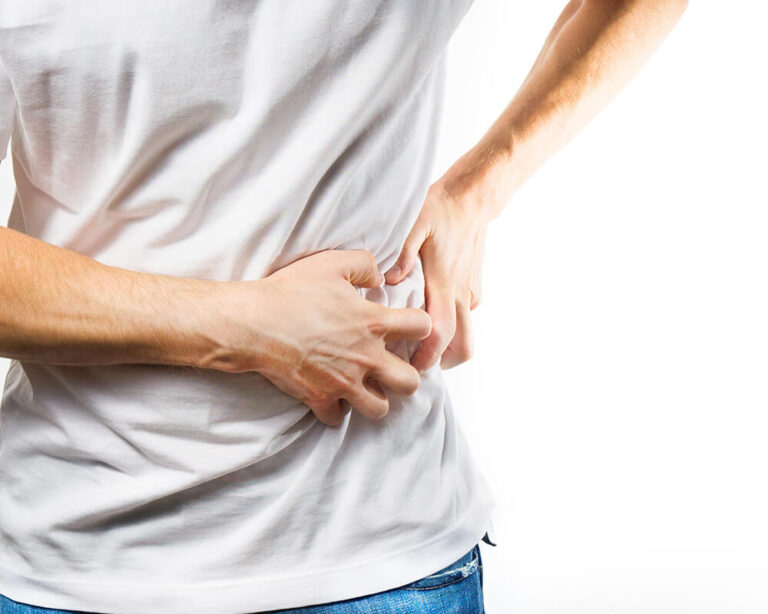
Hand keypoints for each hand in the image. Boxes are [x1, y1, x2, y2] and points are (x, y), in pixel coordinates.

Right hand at [205, 249, 431, 425]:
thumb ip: (364, 264)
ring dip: (374, 398)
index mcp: (373, 323)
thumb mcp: (331, 263)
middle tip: (389, 367)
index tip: (406, 326)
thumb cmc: (291, 291)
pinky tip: (330, 393)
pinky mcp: (319, 398)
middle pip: (411, 383)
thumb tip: (379, 277)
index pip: (423, 328)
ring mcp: (343, 382)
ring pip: (379, 409)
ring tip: (363, 386)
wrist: (253, 323)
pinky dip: (335, 409)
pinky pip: (338, 417)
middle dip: (405, 376)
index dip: (419, 325)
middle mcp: (366, 357)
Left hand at [384, 180, 489, 370]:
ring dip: (446, 347)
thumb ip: (402, 253)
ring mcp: (469, 293)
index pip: (442, 332)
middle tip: (415, 365)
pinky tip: (426, 318)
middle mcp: (461, 293)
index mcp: (444, 282)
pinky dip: (450, 327)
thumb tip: (389, 279)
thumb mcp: (415, 224)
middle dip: (442, 363)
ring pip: (465, 334)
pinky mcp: (473, 289)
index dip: (429, 356)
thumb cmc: (440, 209)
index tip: (410, 367)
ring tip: (417, 347)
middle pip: (463, 346)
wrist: (471, 199)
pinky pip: (464, 317)